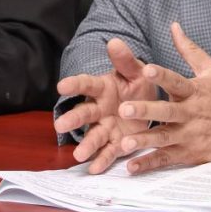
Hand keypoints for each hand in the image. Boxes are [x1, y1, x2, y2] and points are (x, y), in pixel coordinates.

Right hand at [53, 38, 157, 173]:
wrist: (150, 105)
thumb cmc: (138, 84)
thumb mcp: (135, 71)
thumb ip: (125, 60)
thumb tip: (115, 42)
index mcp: (102, 88)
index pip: (85, 84)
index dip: (74, 85)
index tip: (61, 86)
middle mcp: (100, 109)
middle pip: (84, 114)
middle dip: (73, 119)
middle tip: (60, 125)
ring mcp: (106, 127)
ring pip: (94, 136)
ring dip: (86, 145)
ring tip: (78, 155)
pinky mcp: (116, 143)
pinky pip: (108, 152)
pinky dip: (101, 161)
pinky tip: (94, 169)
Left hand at [117, 22, 210, 173]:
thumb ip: (189, 50)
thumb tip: (173, 26)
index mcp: (195, 91)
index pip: (176, 81)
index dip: (161, 76)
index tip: (146, 69)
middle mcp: (191, 114)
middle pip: (166, 112)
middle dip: (145, 111)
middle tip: (123, 109)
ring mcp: (190, 136)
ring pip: (164, 138)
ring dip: (144, 141)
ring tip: (124, 143)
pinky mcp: (190, 154)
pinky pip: (167, 159)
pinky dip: (150, 164)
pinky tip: (132, 167)